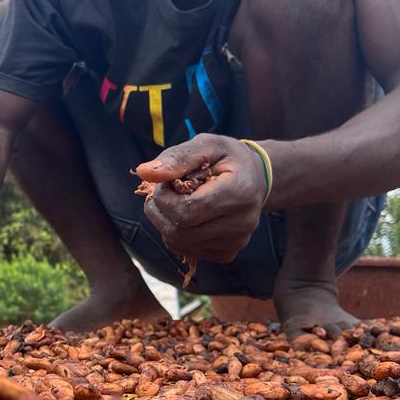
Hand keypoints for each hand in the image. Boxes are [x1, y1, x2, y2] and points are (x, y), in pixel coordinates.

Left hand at [136, 134, 265, 264]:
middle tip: (162, 192)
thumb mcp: (206, 146)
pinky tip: (187, 216)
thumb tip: (144, 172)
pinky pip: (187, 250)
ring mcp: (236, 242)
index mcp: (240, 192)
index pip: (186, 211)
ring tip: (175, 201)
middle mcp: (242, 223)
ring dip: (165, 222)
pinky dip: (177, 233)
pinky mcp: (227, 253)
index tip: (166, 182)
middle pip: (179, 232)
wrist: (255, 179)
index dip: (164, 198)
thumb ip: (177, 157)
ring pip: (179, 243)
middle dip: (159, 211)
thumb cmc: (227, 158)